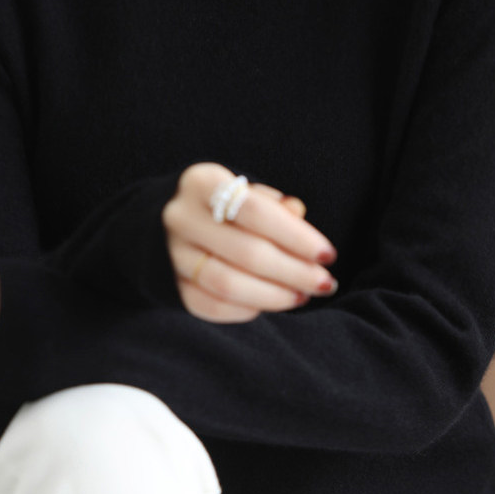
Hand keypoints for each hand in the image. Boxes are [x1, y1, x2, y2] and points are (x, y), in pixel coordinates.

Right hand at [161, 163, 338, 321]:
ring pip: (227, 284)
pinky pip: (208, 306)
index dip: (296, 236)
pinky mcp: (168, 284)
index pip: (256, 212)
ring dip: (273, 296)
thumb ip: (273, 205)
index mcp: (202, 182)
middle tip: (325, 283)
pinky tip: (269, 305)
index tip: (327, 254)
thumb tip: (297, 213)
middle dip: (294, 272)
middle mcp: (180, 216)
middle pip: (246, 252)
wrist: (166, 220)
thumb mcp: (245, 192)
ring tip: (302, 296)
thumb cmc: (222, 204)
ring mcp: (170, 253)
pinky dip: (244, 311)